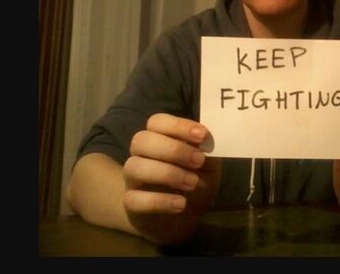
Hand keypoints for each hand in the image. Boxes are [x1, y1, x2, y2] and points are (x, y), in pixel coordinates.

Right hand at [122, 113, 221, 243]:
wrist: (184, 218)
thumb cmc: (194, 183)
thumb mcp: (208, 166)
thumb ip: (206, 152)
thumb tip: (206, 138)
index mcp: (159, 139)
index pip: (157, 122)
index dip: (178, 125)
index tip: (202, 135)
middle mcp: (141, 155)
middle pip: (141, 140)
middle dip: (173, 149)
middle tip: (198, 161)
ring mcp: (133, 180)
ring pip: (134, 167)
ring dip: (167, 173)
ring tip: (192, 183)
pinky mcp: (132, 204)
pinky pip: (134, 199)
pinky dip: (159, 201)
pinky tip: (180, 204)